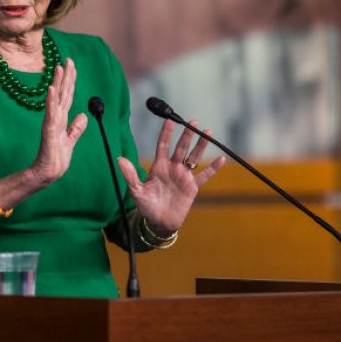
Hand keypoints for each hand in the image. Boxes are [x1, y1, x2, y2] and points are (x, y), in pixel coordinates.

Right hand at [29, 59, 87, 185]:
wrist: (48, 173)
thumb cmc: (56, 158)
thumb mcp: (70, 141)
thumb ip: (76, 128)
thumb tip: (82, 116)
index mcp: (62, 119)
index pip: (68, 96)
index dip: (70, 81)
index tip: (72, 66)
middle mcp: (56, 117)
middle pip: (63, 93)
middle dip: (66, 76)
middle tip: (68, 59)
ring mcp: (52, 123)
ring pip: (57, 99)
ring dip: (58, 83)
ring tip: (59, 68)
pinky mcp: (49, 130)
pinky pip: (51, 113)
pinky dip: (52, 100)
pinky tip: (52, 89)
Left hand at [117, 117, 224, 233]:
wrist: (158, 222)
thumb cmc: (145, 205)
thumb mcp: (136, 190)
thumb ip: (130, 174)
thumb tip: (119, 159)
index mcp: (158, 166)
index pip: (163, 145)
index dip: (166, 133)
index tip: (170, 119)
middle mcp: (172, 168)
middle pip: (181, 148)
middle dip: (187, 135)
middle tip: (193, 122)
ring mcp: (183, 176)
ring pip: (194, 157)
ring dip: (201, 146)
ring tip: (208, 132)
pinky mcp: (192, 187)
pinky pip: (204, 176)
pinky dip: (213, 168)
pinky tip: (221, 159)